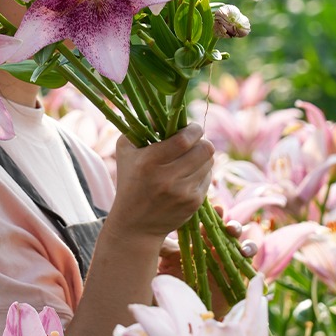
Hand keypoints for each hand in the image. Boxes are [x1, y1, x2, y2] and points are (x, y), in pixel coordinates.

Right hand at [107, 124, 214, 241]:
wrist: (135, 225)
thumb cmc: (129, 181)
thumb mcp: (126, 150)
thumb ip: (139, 126)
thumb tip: (158, 110)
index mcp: (150, 161)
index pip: (185, 139)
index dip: (194, 129)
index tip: (192, 128)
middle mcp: (167, 178)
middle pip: (204, 149)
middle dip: (202, 140)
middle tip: (195, 141)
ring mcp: (182, 193)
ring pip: (209, 162)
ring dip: (203, 156)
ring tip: (191, 157)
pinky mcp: (193, 204)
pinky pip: (209, 178)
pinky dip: (203, 172)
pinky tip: (190, 173)